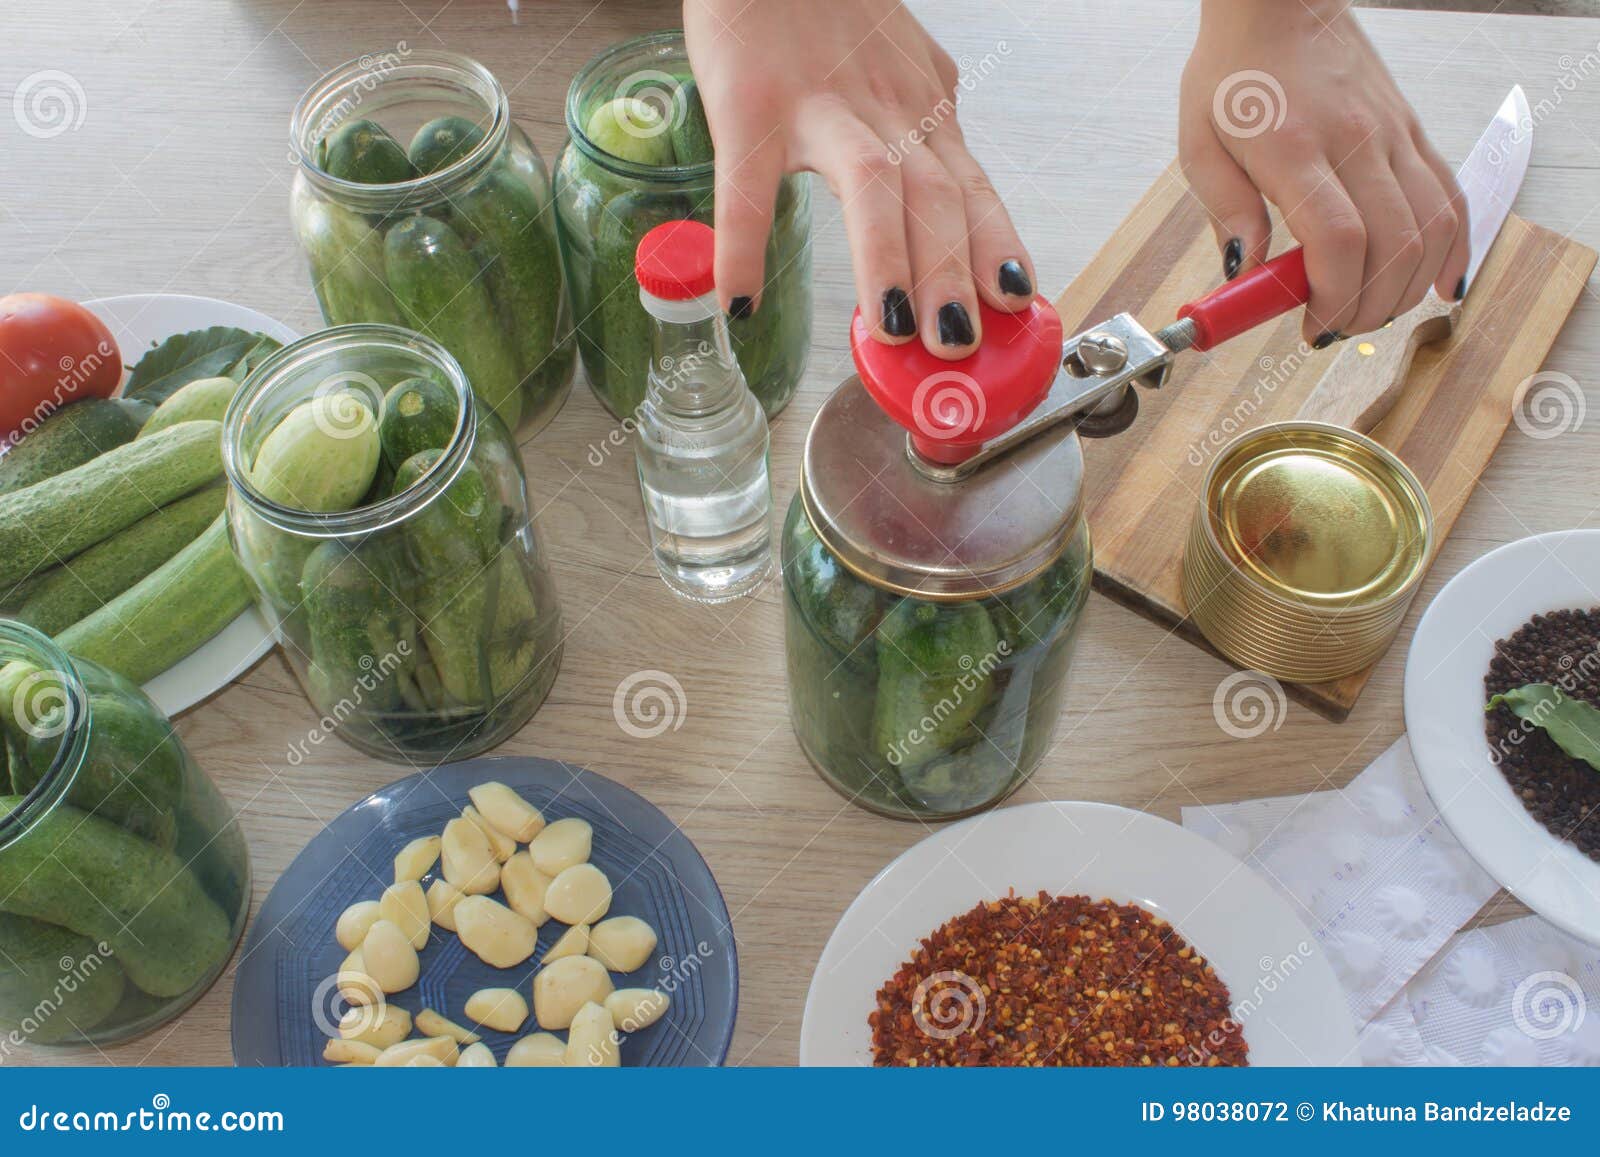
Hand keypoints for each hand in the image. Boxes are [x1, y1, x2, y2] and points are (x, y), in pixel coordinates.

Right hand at [684, 0, 1034, 358]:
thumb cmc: (823, 7)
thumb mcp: (897, 62)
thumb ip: (921, 122)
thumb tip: (946, 183)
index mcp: (923, 108)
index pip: (974, 190)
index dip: (998, 250)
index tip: (1020, 307)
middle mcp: (887, 110)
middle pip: (936, 197)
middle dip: (954, 275)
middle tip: (963, 345)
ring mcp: (821, 105)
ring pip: (871, 187)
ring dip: (887, 263)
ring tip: (894, 335)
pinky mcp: (751, 103)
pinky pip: (747, 182)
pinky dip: (743, 245)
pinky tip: (739, 300)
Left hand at [1179, 0, 1468, 345]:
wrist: (1279, 4)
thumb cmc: (1233, 74)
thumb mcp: (1200, 144)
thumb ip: (1225, 210)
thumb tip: (1245, 272)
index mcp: (1295, 148)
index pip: (1339, 240)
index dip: (1333, 298)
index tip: (1310, 327)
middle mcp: (1355, 140)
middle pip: (1393, 244)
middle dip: (1368, 307)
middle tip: (1334, 328)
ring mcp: (1393, 133)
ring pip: (1433, 226)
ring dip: (1408, 287)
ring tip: (1370, 312)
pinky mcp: (1412, 129)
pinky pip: (1452, 195)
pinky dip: (1454, 247)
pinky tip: (1440, 283)